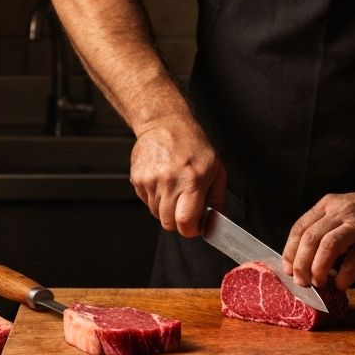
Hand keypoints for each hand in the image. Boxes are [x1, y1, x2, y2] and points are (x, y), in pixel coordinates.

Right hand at [129, 115, 226, 236]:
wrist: (165, 124)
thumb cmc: (193, 145)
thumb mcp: (217, 170)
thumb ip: (217, 200)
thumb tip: (215, 223)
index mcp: (192, 181)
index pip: (185, 222)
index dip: (191, 230)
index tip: (195, 226)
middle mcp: (169, 182)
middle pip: (168, 223)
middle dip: (178, 221)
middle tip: (186, 208)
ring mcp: (150, 180)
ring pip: (156, 213)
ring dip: (166, 209)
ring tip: (174, 189)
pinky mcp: (137, 178)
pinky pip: (146, 201)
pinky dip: (155, 198)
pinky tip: (163, 182)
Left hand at [282, 189, 354, 290]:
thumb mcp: (344, 210)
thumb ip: (325, 227)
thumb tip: (304, 258)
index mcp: (329, 205)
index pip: (300, 228)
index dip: (290, 252)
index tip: (288, 269)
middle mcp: (341, 212)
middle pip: (310, 238)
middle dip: (301, 264)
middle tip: (301, 281)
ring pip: (327, 247)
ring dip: (318, 269)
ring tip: (318, 282)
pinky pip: (352, 263)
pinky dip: (343, 277)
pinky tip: (341, 283)